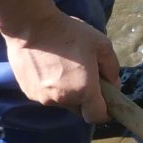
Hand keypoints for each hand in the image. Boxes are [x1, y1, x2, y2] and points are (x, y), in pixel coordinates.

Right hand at [4, 11, 119, 123]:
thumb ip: (112, 68)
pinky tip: (49, 66)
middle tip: (84, 76)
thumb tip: (114, 85)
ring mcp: (43, 98)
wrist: (30, 26)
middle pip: (79, 109)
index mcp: (84, 91)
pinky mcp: (29, 92)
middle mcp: (62, 99)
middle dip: (85, 98)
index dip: (104, 111)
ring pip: (61, 101)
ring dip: (66, 91)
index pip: (97, 116)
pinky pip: (46, 94)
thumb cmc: (69, 33)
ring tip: (64, 67)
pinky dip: (51, 86)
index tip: (106, 101)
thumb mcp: (101, 45)